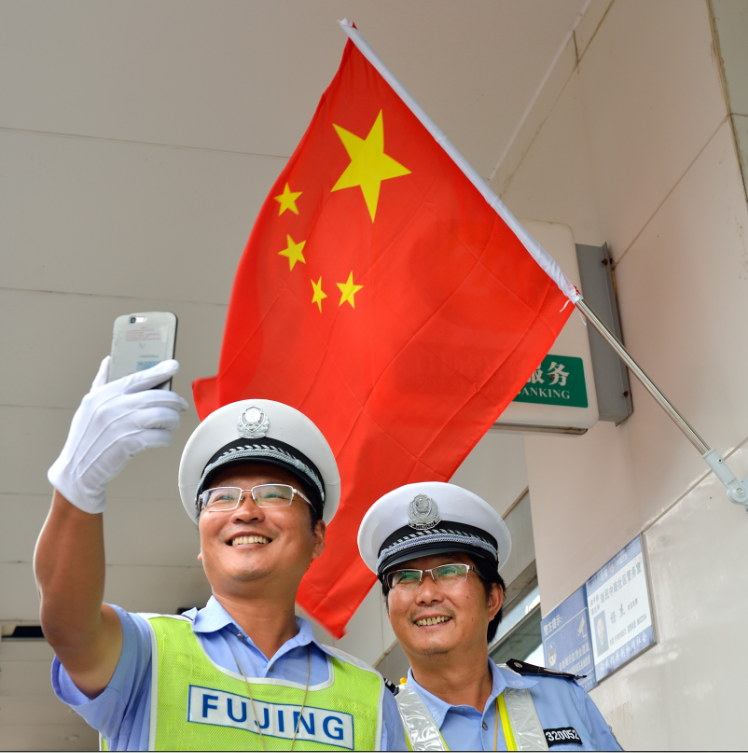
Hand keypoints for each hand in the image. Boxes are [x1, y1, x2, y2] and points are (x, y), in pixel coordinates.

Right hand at [48, 357, 188, 513]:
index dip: (159, 371)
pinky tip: (163, 439)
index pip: (138, 378)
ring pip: (164, 415)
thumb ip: (101, 382)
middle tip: (181, 406)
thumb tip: (109, 360)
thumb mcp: (88, 406)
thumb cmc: (86, 437)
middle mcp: (112, 407)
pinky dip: (166, 438)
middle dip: (175, 401)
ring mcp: (121, 425)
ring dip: (173, 420)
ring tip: (171, 424)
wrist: (76, 471)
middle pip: (158, 397)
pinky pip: (161, 436)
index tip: (174, 366)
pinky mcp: (129, 444)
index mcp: (103, 395)